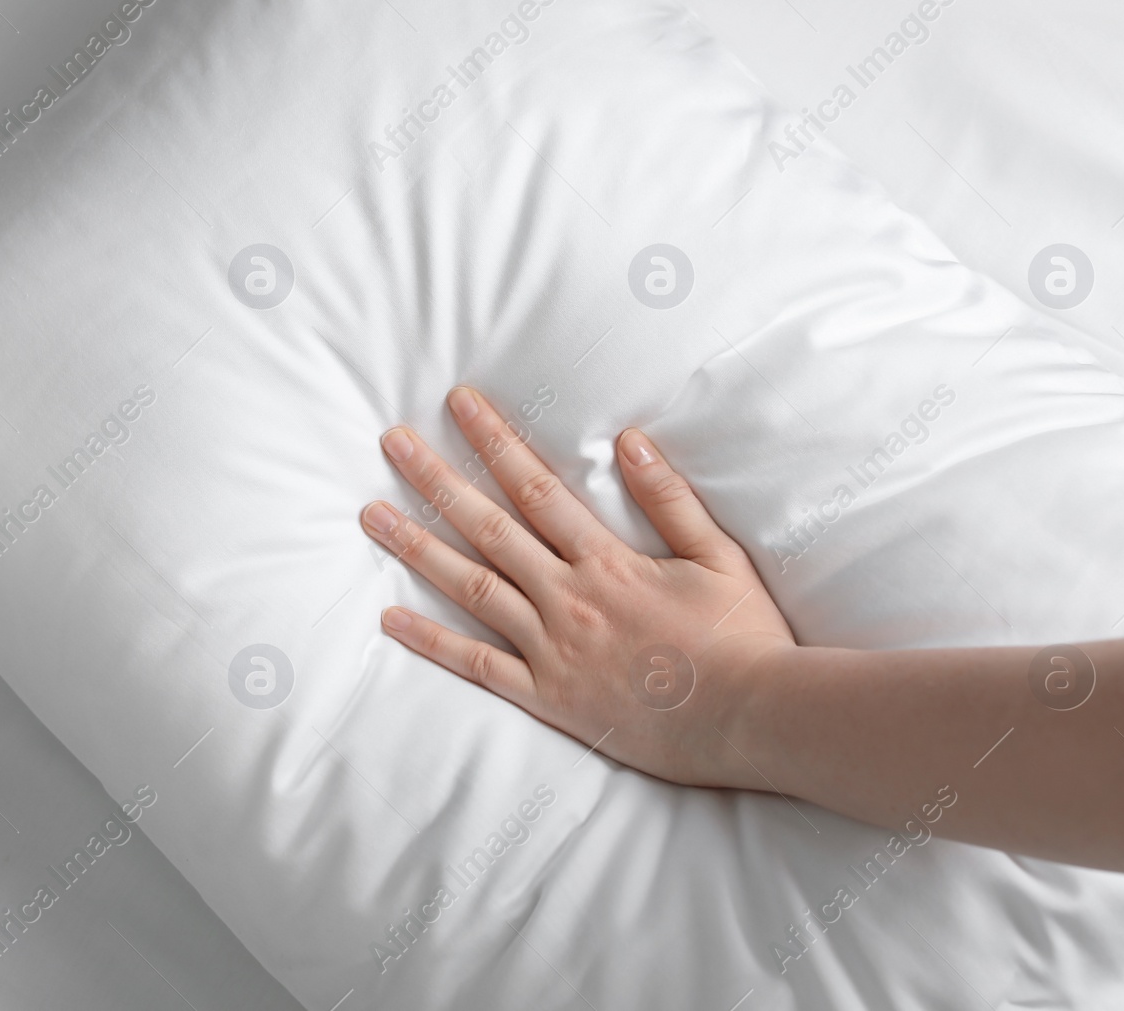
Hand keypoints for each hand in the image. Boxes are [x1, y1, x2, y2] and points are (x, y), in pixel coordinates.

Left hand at [360, 386, 794, 787]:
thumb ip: (670, 498)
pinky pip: (477, 667)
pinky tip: (390, 619)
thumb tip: (627, 442)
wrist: (750, 719)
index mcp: (607, 561)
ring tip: (373, 515)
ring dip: (418, 548)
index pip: (537, 487)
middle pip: (488, 528)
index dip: (494, 441)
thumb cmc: (743, 637)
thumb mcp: (717, 554)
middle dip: (438, 480)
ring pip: (471, 589)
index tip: (458, 405)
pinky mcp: (547, 698)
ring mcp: (552, 650)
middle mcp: (568, 599)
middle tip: (392, 443)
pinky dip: (431, 643)